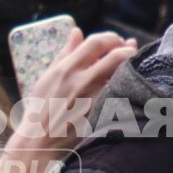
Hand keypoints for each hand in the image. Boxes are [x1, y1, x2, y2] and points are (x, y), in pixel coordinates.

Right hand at [2, 29, 136, 172]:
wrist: (40, 141)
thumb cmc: (41, 107)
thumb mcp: (48, 76)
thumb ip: (65, 53)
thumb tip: (77, 32)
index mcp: (67, 68)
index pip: (96, 42)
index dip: (111, 38)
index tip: (116, 41)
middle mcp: (81, 81)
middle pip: (117, 56)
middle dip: (128, 50)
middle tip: (130, 51)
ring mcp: (94, 99)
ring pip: (123, 75)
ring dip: (131, 68)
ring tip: (132, 67)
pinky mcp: (101, 115)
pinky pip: (122, 95)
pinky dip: (128, 88)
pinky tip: (128, 87)